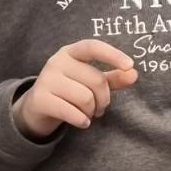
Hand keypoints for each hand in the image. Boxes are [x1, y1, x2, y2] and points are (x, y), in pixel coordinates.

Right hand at [14, 40, 137, 137]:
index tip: (130, 66)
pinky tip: (82, 122)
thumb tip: (133, 74)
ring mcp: (46, 79)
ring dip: (92, 111)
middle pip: (95, 80)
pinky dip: (82, 121)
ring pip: (85, 98)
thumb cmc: (69, 90)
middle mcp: (57, 62)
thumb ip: (112, 77)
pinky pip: (71, 112)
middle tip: (100, 108)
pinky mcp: (40, 99)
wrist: (37, 107)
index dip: (112, 55)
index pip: (93, 47)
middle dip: (104, 99)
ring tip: (89, 114)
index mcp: (71, 52)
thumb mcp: (90, 81)